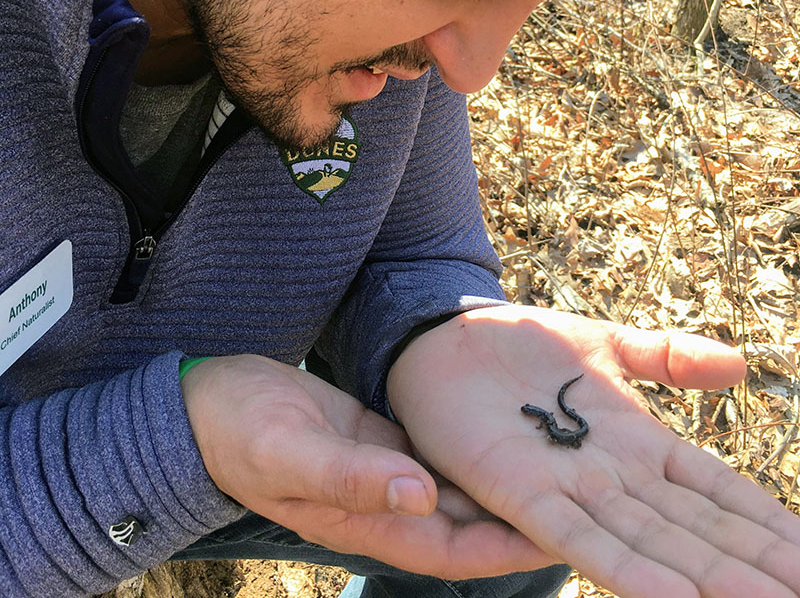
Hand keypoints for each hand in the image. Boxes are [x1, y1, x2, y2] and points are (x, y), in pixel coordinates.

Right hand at [181, 353, 547, 576]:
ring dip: (507, 480)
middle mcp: (391, 505)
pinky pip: (441, 451)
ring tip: (566, 459)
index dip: (513, 544)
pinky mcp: (386, 440)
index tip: (569, 536)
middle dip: (527, 515)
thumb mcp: (292, 453)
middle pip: (475, 522)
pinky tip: (510, 426)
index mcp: (373, 521)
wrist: (209, 405)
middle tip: (591, 497)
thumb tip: (421, 495)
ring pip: (463, 487)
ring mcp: (390, 472)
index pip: (461, 547)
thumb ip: (353, 477)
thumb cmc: (241, 435)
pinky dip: (474, 447)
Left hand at [387, 306, 799, 596]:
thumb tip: (740, 365)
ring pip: (653, 544)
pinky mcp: (520, 494)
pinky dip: (628, 568)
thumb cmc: (524, 349)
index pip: (717, 494)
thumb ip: (669, 357)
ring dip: (707, 580)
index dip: (766, 527)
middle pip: (698, 532)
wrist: (444, 339)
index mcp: (639, 445)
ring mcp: (570, 489)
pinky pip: (580, 537)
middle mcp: (614, 478)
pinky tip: (674, 597)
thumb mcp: (607, 345)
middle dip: (754, 568)